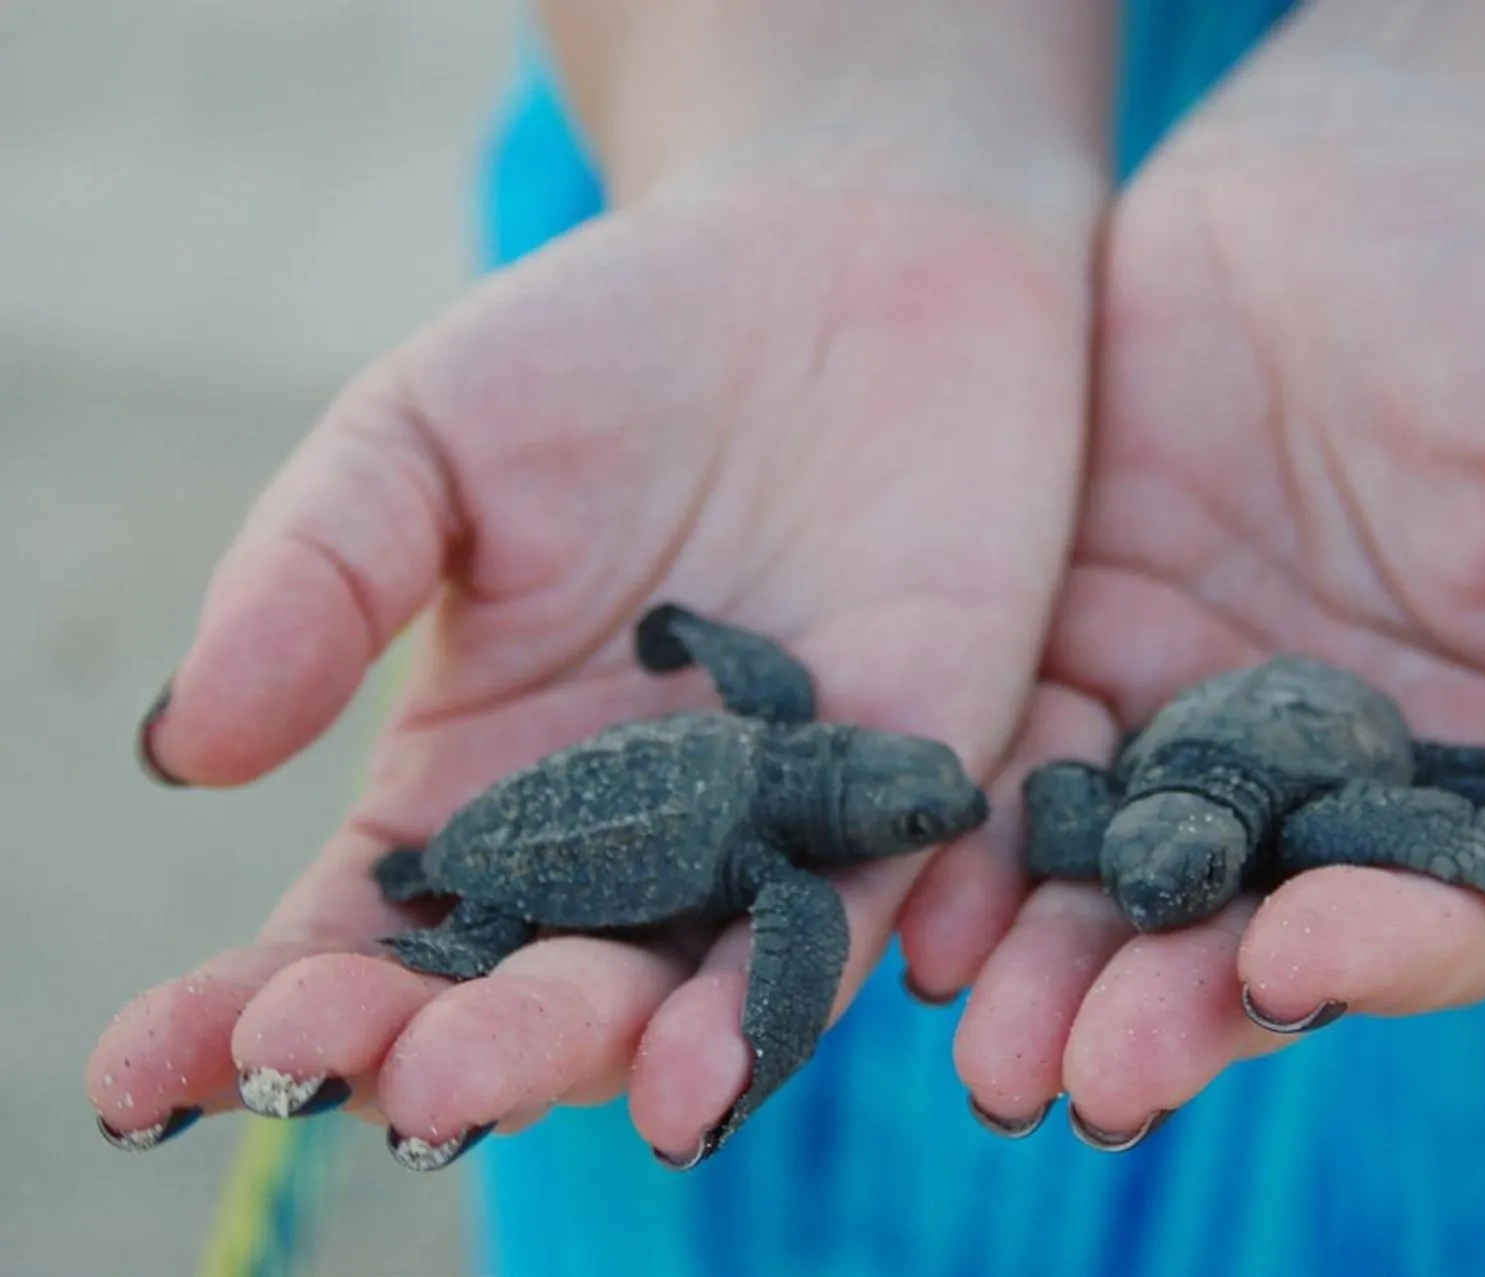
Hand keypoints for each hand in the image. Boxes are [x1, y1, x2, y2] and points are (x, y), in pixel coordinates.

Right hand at [86, 174, 1093, 1164]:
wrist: (843, 258)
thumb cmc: (616, 339)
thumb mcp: (428, 434)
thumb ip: (319, 576)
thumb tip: (183, 746)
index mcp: (479, 782)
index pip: (358, 935)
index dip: (255, 1012)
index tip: (154, 1067)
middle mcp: (625, 841)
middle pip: (518, 992)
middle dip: (437, 1049)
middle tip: (367, 1077)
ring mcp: (768, 827)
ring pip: (677, 992)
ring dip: (592, 1057)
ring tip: (498, 1087)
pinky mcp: (906, 788)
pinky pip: (851, 917)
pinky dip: (780, 997)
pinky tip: (710, 1063)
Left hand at [930, 62, 1484, 1141]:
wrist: (1353, 187)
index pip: (1456, 910)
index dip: (1385, 953)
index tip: (1291, 958)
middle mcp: (1340, 789)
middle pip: (1264, 936)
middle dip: (1178, 1013)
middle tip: (1094, 1082)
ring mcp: (1198, 737)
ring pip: (1125, 887)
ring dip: (1054, 972)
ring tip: (990, 1049)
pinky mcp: (1080, 663)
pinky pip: (1021, 771)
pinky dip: (973, 844)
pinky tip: (917, 900)